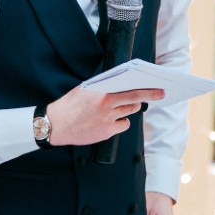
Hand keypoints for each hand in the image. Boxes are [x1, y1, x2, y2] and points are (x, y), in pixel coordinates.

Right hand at [47, 86, 164, 146]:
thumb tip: (117, 83)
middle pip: (134, 102)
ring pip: (129, 113)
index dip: (147, 91)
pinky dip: (121, 122)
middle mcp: (107, 106)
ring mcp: (107, 120)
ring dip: (130, 108)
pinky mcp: (106, 132)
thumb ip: (102, 87)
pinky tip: (113, 119)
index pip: (131, 90)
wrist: (56, 125)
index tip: (158, 90)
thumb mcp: (84, 89)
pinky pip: (122, 125)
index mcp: (102, 93)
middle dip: (145, 98)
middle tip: (155, 95)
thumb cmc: (69, 105)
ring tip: (126, 105)